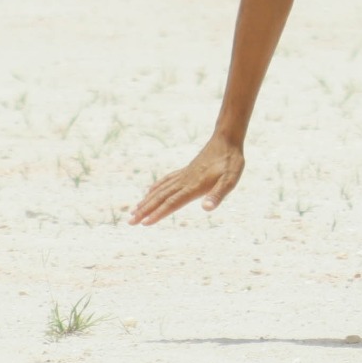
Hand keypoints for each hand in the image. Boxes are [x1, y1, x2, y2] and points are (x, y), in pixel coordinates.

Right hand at [128, 134, 244, 225]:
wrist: (227, 139)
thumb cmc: (231, 161)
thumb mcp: (231, 179)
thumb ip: (218, 194)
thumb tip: (206, 209)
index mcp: (194, 186)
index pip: (172, 203)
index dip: (158, 213)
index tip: (143, 223)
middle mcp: (185, 181)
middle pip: (161, 198)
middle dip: (145, 210)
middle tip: (129, 222)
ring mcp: (184, 175)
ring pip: (161, 190)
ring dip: (147, 201)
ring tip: (133, 211)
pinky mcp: (186, 170)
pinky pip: (166, 181)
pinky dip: (155, 188)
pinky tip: (149, 192)